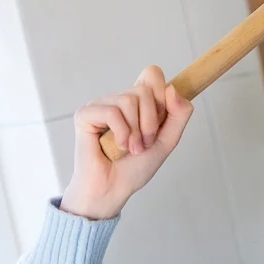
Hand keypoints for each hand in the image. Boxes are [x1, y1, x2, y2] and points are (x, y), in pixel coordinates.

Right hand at [59, 65, 193, 219]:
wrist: (113, 188)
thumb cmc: (135, 168)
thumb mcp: (166, 141)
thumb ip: (178, 115)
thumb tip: (172, 88)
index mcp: (138, 102)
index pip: (152, 74)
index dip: (161, 95)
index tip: (160, 121)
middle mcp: (118, 99)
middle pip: (145, 89)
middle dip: (151, 122)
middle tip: (144, 144)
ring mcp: (101, 105)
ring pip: (129, 100)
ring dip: (136, 131)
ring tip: (131, 149)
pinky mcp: (85, 114)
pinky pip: (112, 112)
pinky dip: (121, 133)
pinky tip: (118, 146)